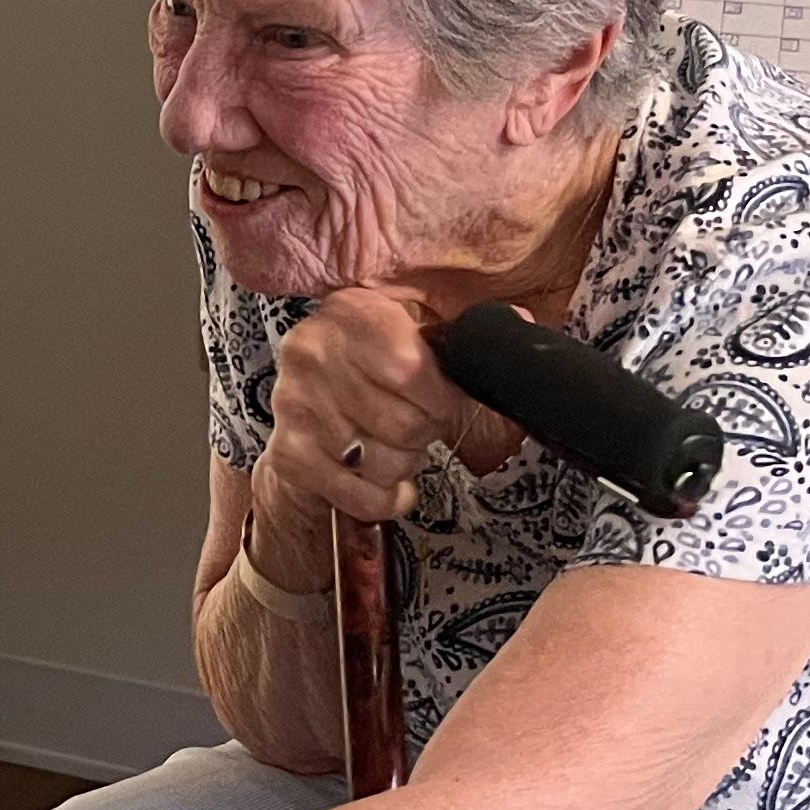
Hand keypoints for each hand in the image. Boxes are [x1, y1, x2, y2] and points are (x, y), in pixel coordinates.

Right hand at [259, 287, 522, 533]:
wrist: (305, 412)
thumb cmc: (372, 375)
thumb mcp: (417, 334)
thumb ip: (463, 335)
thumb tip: (519, 324)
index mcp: (351, 312)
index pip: (408, 369)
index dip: (440, 397)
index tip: (440, 399)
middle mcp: (313, 353)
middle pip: (403, 424)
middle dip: (422, 434)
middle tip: (412, 424)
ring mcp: (296, 406)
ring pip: (384, 463)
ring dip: (401, 464)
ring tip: (388, 444)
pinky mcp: (290, 455)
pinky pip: (362, 495)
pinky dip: (384, 498)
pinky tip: (379, 479)